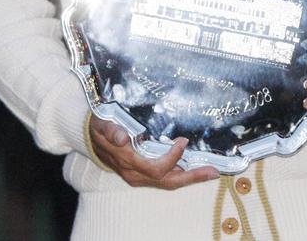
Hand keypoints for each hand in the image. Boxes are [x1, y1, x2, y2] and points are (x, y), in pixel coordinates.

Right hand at [88, 116, 218, 187]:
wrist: (91, 139)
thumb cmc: (100, 129)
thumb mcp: (102, 124)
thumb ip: (111, 131)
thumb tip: (122, 137)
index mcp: (127, 162)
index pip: (155, 168)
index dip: (172, 158)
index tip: (183, 141)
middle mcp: (135, 174)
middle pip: (167, 181)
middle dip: (192, 177)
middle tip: (214, 171)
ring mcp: (139, 176)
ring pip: (168, 182)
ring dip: (190, 177)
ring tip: (211, 171)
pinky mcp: (143, 174)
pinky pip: (165, 179)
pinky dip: (182, 175)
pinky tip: (196, 169)